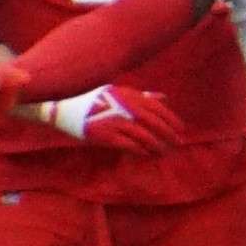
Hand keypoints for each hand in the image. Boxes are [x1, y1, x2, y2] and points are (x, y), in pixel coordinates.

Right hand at [43, 84, 184, 153]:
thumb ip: (141, 96)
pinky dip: (140, 150)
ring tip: (164, 152)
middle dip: (168, 134)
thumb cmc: (93, 99)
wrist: (64, 108)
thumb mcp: (117, 91)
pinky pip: (129, 145)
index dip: (172, 119)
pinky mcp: (106, 136)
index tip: (181, 129)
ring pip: (143, 136)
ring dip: (156, 145)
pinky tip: (147, 154)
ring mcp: (115, 122)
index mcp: (129, 95)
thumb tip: (163, 98)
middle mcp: (124, 108)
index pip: (157, 108)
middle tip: (178, 144)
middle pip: (154, 123)